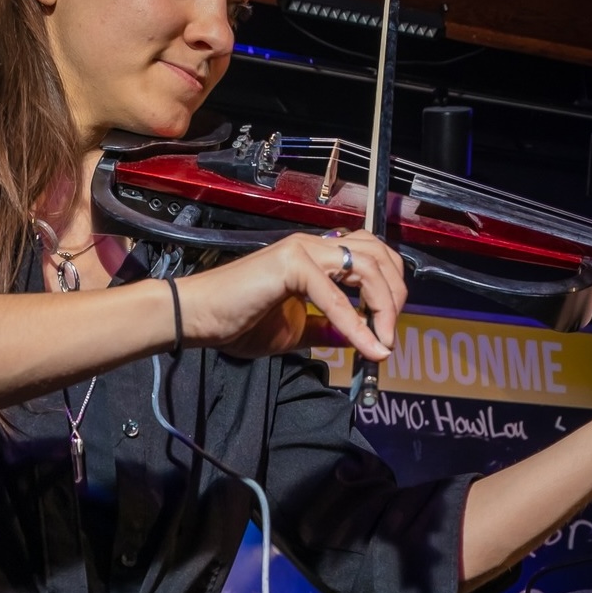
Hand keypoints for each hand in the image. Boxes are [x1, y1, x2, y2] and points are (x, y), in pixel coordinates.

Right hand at [177, 231, 407, 358]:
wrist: (196, 319)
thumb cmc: (236, 322)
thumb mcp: (296, 330)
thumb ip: (328, 329)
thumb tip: (360, 337)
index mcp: (315, 255)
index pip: (370, 257)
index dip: (389, 291)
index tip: (386, 329)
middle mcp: (313, 245)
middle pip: (378, 255)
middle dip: (395, 296)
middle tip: (390, 335)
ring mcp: (302, 250)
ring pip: (366, 266)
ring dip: (383, 306)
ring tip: (382, 341)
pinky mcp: (291, 264)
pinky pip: (335, 296)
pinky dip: (355, 324)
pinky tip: (364, 347)